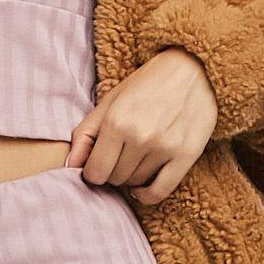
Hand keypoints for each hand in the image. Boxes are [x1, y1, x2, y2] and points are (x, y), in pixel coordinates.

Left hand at [64, 47, 218, 205]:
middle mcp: (141, 137)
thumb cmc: (148, 84)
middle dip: (113, 170)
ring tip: (136, 157)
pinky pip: (159, 192)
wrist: (193, 69)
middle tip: (120, 154)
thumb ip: (85, 134)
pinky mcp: (186, 155)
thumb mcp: (110, 101)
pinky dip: (146, 194)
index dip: (93, 171)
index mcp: (117, 121)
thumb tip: (69, 165)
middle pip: (114, 179)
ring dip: (131, 177)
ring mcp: (165, 147)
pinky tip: (142, 187)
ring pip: (136, 183)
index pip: (94, 172)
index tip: (99, 162)